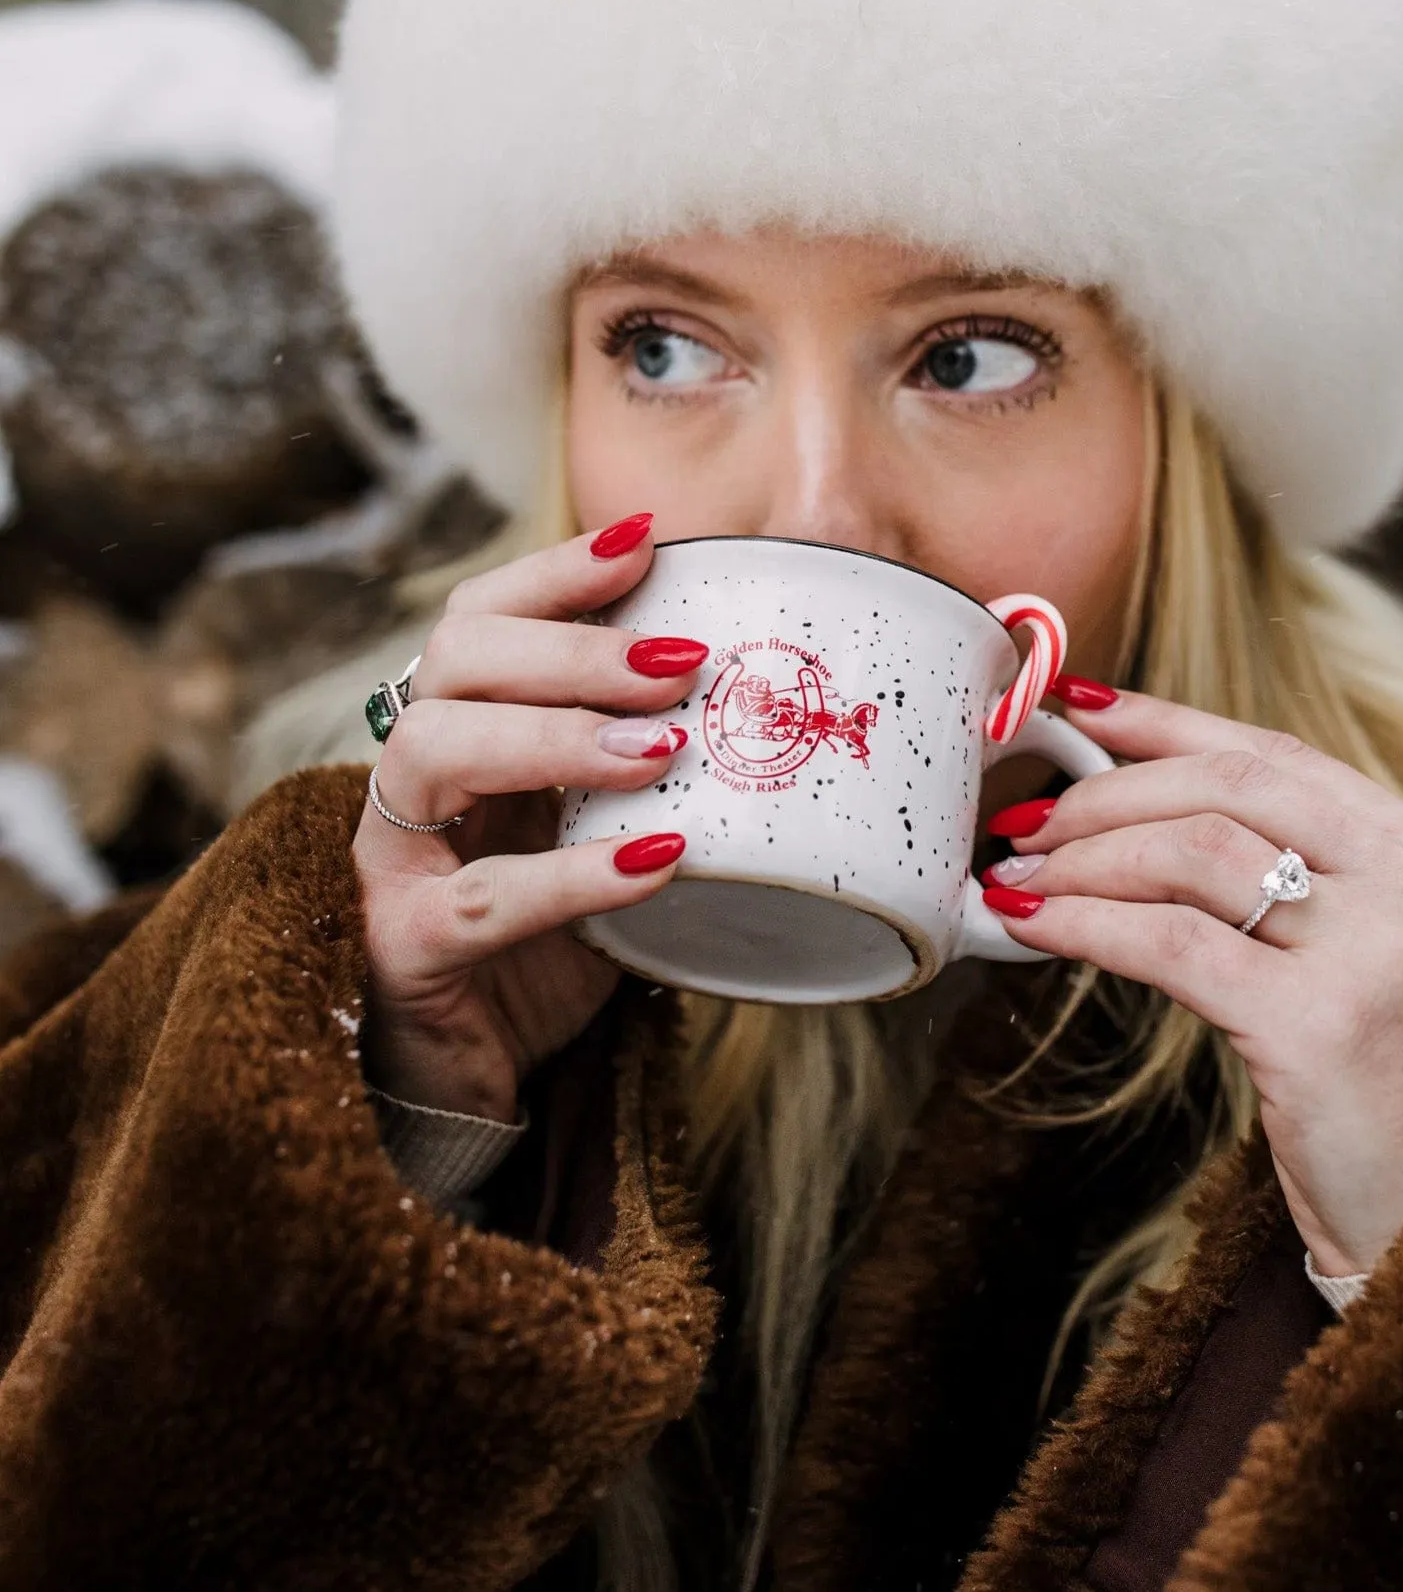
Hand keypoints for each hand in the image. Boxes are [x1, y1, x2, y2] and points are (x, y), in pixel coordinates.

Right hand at [356, 515, 703, 1121]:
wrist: (480, 1075)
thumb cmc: (554, 935)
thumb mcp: (606, 829)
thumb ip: (659, 764)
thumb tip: (792, 692)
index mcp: (464, 730)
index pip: (480, 617)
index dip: (553, 571)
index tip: (645, 542)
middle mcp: (415, 780)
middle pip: (455, 660)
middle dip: (572, 647)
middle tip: (678, 662)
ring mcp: (396, 862)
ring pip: (435, 750)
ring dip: (556, 734)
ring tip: (660, 750)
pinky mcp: (406, 949)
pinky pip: (478, 901)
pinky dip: (571, 878)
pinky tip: (654, 863)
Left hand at [982, 689, 1402, 1276]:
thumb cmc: (1400, 1102)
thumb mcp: (1383, 963)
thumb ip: (1307, 884)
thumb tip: (1146, 825)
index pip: (1278, 756)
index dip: (1166, 724)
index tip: (1081, 712)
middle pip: (1229, 786)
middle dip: (1109, 791)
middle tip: (1029, 818)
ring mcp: (1375, 951)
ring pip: (1193, 852)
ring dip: (1085, 856)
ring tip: (1021, 876)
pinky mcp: (1319, 1025)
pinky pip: (1170, 943)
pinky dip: (1086, 922)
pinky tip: (1035, 926)